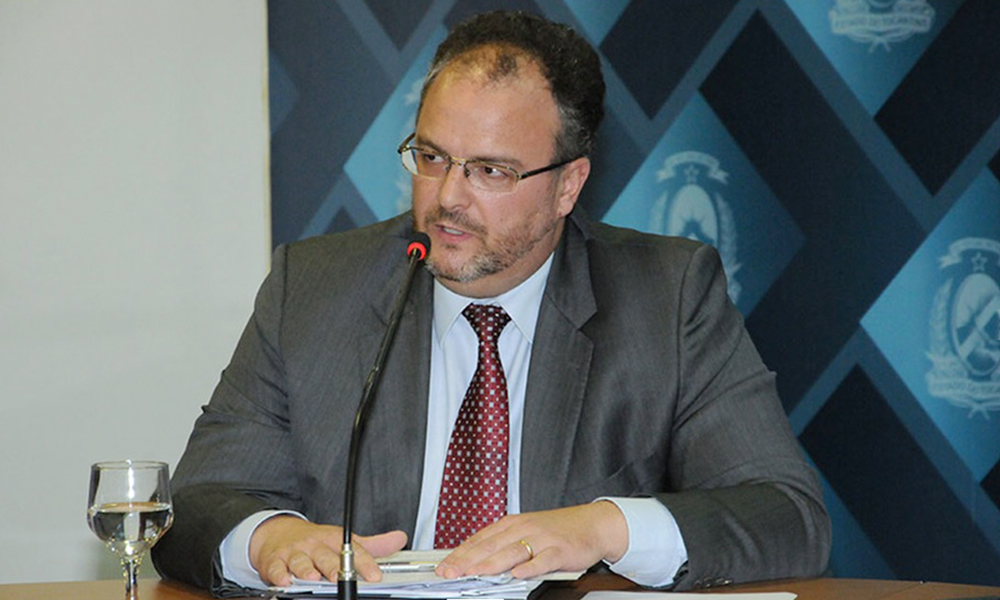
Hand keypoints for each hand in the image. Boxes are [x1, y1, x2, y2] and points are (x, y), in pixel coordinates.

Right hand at [249, 515, 407, 586]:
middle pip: (325, 556)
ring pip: (301, 562)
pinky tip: (285, 580)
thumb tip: (400, 539)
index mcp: (332, 540)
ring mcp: (294, 553)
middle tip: (340, 575)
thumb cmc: (314, 541)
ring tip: (313, 577)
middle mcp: (314, 545)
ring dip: (306, 570)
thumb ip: (370, 545)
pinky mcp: (275, 561)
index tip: (374, 575)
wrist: (277, 532)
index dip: (365, 563)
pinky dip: (280, 574)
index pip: (352, 550)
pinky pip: (276, 568)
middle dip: (333, 566)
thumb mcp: (342, 539)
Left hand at [435, 501, 626, 579]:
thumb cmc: (557, 530)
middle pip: (492, 545)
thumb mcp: (526, 531)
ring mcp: (542, 539)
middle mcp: (524, 529)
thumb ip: (503, 544)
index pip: (481, 538)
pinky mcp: (560, 550)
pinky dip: (530, 566)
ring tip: (475, 573)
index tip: (444, 565)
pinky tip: (518, 574)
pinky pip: (543, 560)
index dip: (461, 553)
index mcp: (512, 523)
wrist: (592, 524)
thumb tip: (475, 559)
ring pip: (513, 551)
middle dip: (469, 560)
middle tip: (451, 572)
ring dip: (492, 563)